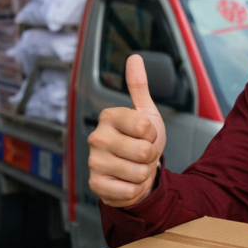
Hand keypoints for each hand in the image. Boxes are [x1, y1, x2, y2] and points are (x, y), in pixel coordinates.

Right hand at [87, 54, 166, 207]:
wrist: (135, 173)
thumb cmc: (140, 141)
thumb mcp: (146, 112)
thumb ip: (138, 86)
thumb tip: (134, 57)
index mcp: (108, 116)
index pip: (145, 126)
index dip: (153, 134)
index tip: (145, 135)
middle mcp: (97, 137)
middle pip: (144, 151)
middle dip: (150, 156)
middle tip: (141, 154)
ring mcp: (94, 162)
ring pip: (139, 172)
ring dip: (143, 173)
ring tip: (134, 167)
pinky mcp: (96, 185)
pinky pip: (129, 190)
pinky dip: (135, 189)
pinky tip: (127, 181)